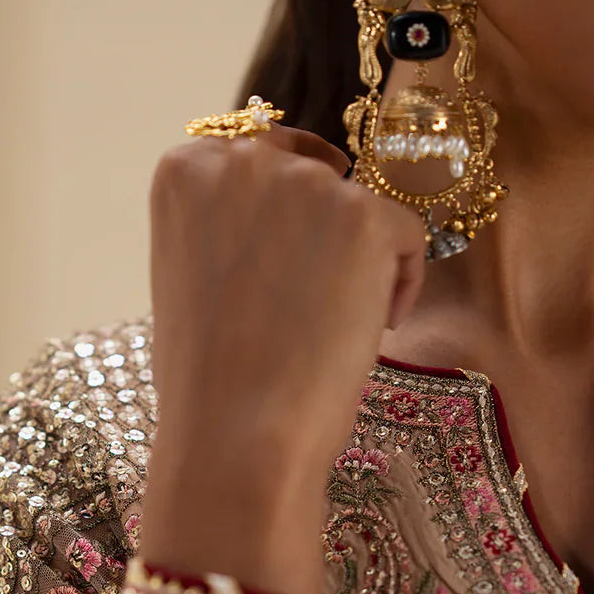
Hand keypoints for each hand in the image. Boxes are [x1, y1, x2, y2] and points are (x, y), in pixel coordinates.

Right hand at [138, 121, 426, 593]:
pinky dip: (399, 284)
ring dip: (360, 262)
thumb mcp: (188, 275)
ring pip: (361, 208)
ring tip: (331, 328)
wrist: (236, 434)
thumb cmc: (204, 377)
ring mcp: (306, 183)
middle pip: (313, 176)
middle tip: (311, 304)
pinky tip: (367, 331)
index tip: (281, 266)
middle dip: (322, 234)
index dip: (281, 215)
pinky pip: (407, 235)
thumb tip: (277, 221)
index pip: (257, 158)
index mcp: (185, 170)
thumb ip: (225, 227)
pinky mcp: (365, 216)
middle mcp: (242, 159)